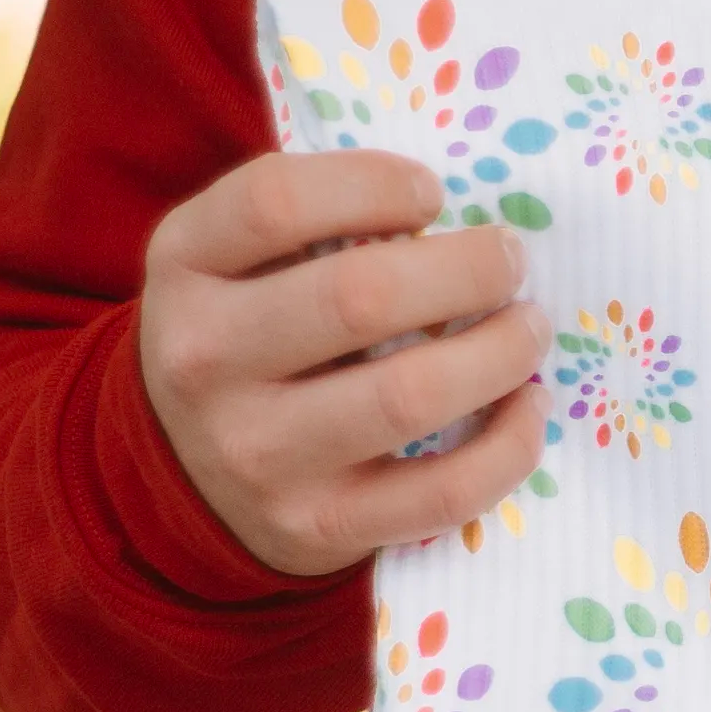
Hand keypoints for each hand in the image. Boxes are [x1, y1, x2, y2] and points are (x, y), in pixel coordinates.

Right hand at [140, 150, 550, 576]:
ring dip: (500, 353)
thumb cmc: (245, 335)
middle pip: (359, 297)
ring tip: (529, 328)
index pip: (274, 202)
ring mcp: (258, 454)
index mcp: (185, 268)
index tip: (431, 195)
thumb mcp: (233, 261)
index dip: (373, 183)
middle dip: (467, 269)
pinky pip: (441, 492)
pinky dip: (508, 447)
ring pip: (408, 396)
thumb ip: (314, 221)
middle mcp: (205, 360)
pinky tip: (529, 407)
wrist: (181, 479)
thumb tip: (458, 218)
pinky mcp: (316, 528)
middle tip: (510, 260)